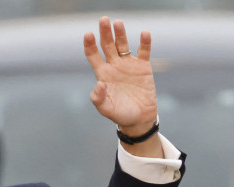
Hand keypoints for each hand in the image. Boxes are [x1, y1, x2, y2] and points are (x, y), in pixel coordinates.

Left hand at [82, 17, 157, 135]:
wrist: (139, 119)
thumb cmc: (120, 114)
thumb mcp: (106, 109)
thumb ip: (98, 98)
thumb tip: (99, 84)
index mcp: (102, 74)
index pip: (93, 55)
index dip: (90, 44)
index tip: (88, 34)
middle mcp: (114, 66)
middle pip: (107, 45)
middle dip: (105, 32)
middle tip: (103, 20)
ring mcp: (128, 65)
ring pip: (123, 44)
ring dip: (120, 33)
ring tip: (118, 23)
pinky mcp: (143, 67)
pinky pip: (143, 51)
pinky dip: (144, 42)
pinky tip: (144, 33)